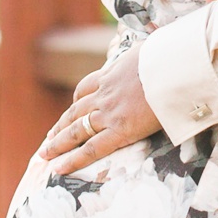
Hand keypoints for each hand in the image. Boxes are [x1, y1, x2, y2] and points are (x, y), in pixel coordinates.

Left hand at [40, 42, 162, 173]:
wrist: (172, 68)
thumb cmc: (165, 57)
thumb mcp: (147, 49)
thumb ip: (142, 55)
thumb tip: (151, 49)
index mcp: (111, 75)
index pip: (86, 87)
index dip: (77, 99)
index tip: (73, 106)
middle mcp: (104, 95)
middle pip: (75, 111)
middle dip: (61, 124)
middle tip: (50, 135)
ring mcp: (109, 113)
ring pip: (76, 131)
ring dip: (58, 143)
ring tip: (45, 153)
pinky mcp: (120, 131)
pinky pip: (91, 149)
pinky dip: (73, 160)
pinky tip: (59, 168)